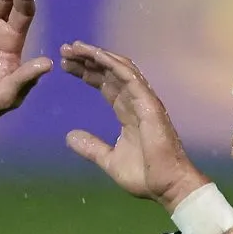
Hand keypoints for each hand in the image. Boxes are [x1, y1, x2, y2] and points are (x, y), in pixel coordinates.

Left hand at [59, 41, 208, 210]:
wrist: (166, 186)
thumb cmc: (145, 176)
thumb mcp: (109, 160)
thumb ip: (91, 146)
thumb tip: (69, 136)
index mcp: (128, 113)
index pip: (106, 85)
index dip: (87, 73)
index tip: (66, 65)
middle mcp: (136, 102)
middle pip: (109, 73)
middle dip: (87, 60)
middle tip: (65, 50)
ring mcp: (144, 100)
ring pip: (118, 69)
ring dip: (96, 56)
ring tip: (74, 47)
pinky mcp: (149, 103)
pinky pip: (129, 76)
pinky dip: (112, 63)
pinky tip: (95, 54)